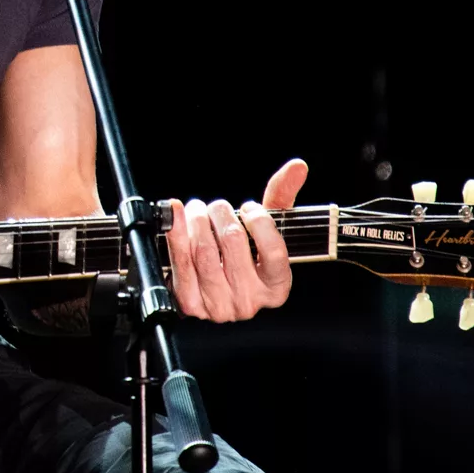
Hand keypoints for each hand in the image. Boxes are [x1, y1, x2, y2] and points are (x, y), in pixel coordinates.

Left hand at [165, 159, 306, 321]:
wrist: (213, 291)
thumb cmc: (246, 257)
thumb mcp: (267, 230)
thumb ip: (281, 197)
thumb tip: (297, 166)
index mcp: (275, 287)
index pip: (274, 251)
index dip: (259, 221)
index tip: (248, 208)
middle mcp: (249, 300)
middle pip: (233, 242)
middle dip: (221, 213)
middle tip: (216, 206)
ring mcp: (219, 305)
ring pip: (205, 250)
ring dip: (197, 219)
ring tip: (197, 209)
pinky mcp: (191, 303)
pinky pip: (181, 261)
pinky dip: (176, 232)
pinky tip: (177, 216)